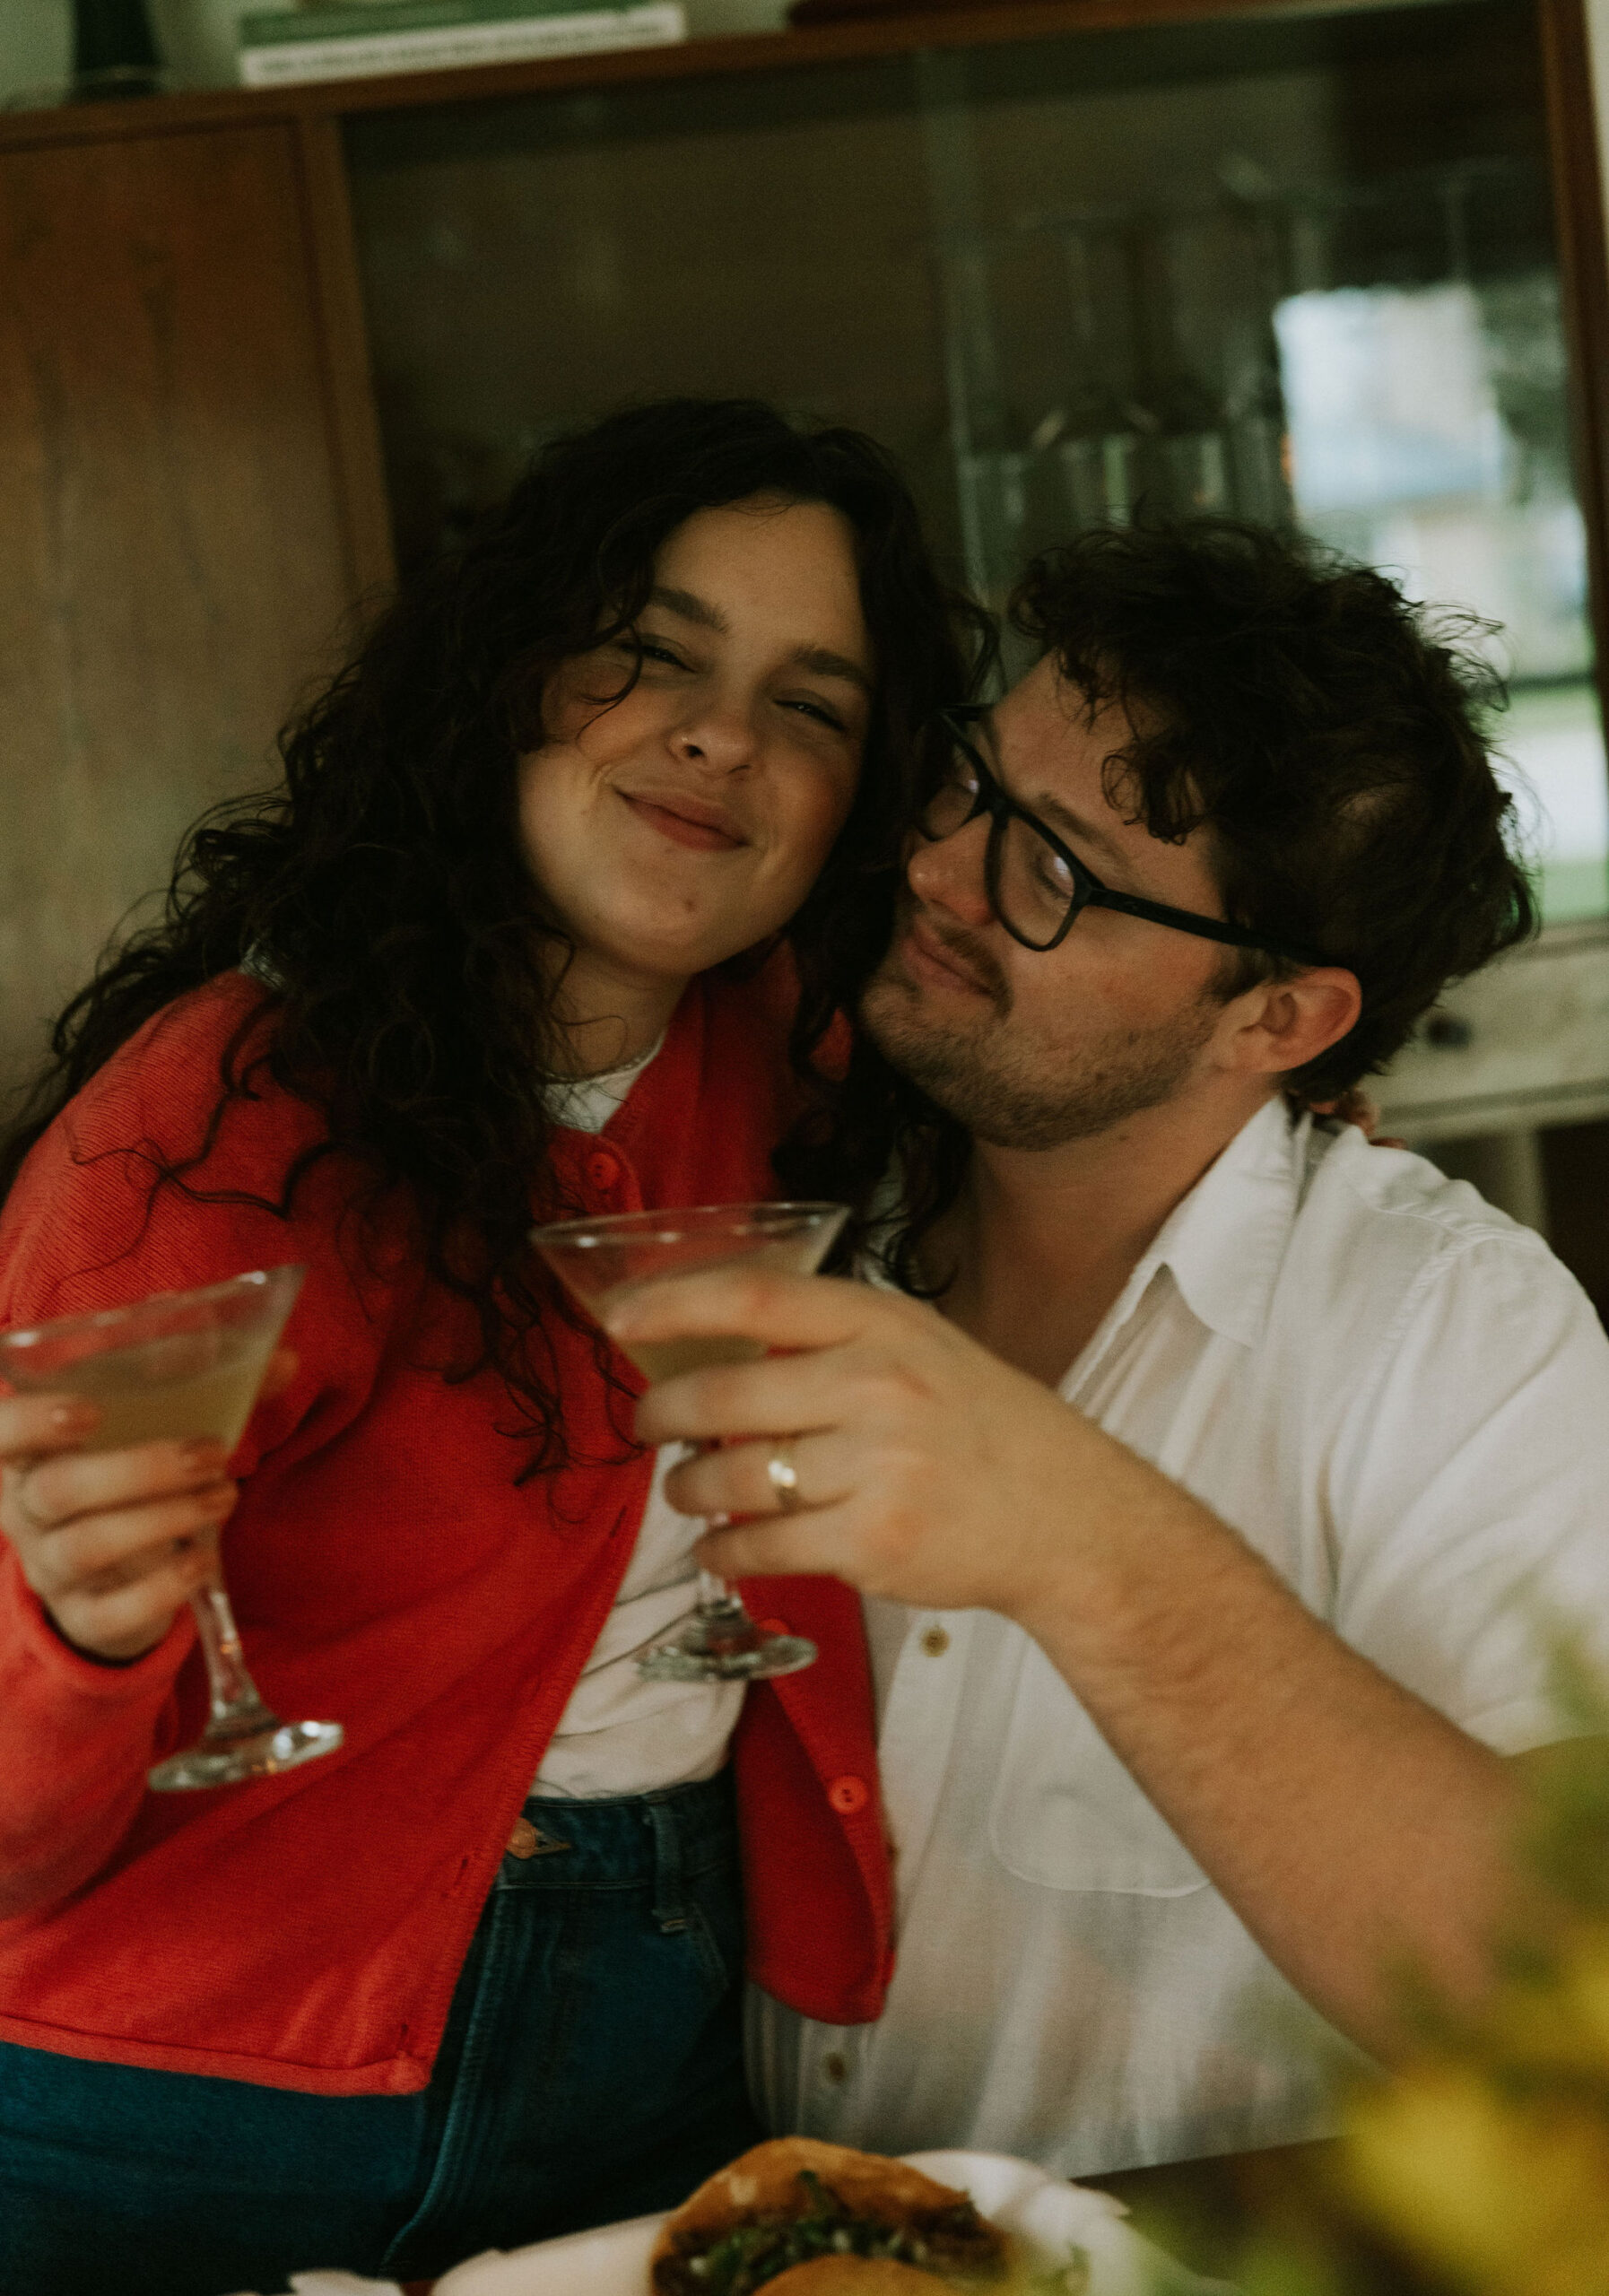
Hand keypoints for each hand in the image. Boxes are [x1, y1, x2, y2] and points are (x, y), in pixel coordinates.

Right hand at [0, 1348, 295, 1663]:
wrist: (113, 1575)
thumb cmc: (128, 1476)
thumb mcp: (152, 1428)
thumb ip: (209, 1387)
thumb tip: (283, 1360)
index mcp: (30, 1452)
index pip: (1, 1435)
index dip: (31, 1422)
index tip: (89, 1411)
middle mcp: (27, 1511)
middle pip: (56, 1490)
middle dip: (139, 1468)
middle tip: (210, 1451)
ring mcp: (51, 1569)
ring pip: (87, 1546)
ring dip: (165, 1518)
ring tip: (224, 1495)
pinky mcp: (85, 1617)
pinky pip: (109, 1613)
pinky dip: (161, 1588)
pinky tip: (203, 1561)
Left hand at [615, 1273, 1165, 1625]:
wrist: (1066, 1516)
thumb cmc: (979, 1426)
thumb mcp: (920, 1348)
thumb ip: (830, 1340)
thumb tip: (709, 1344)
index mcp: (884, 1324)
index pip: (755, 1298)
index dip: (673, 1304)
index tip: (617, 1318)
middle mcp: (879, 1386)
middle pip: (723, 1397)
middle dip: (662, 1415)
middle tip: (647, 1425)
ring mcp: (877, 1467)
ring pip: (732, 1479)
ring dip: (688, 1490)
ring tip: (687, 1490)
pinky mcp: (873, 1543)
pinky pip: (760, 1548)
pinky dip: (722, 1552)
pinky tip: (720, 1548)